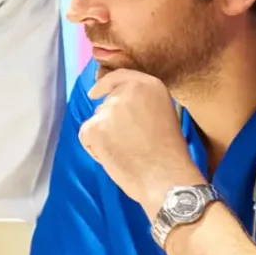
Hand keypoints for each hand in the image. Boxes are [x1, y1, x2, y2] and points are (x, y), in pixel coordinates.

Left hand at [79, 69, 204, 209]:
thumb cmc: (168, 154)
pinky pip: (86, 135)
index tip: (94, 93)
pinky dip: (94, 148)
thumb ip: (141, 103)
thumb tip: (115, 102)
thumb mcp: (163, 114)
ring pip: (97, 120)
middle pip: (106, 103)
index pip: (119, 76)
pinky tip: (114, 158)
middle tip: (130, 143)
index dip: (105, 84)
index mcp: (150, 85)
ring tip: (127, 153)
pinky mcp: (95, 127)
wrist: (166, 177)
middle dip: (111, 121)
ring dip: (104, 136)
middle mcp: (129, 90)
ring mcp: (110, 108)